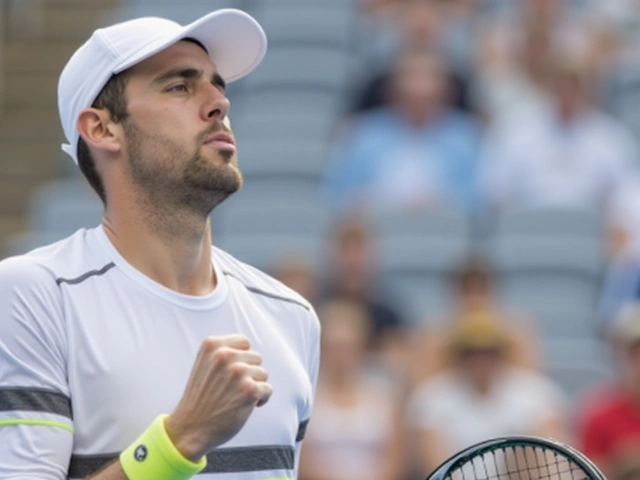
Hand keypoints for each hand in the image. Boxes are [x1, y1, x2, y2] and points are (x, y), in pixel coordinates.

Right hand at [165, 334, 271, 460]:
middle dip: (249, 373)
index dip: (243, 358)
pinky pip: (268, 389)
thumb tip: (246, 350)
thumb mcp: (203, 364)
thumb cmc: (199, 400)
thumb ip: (222, 352)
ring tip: (238, 397)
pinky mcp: (250, 390)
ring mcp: (238, 372)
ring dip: (255, 386)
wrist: (190, 429)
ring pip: (263, 373)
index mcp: (212, 345)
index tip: (235, 371)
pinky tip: (247, 405)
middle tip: (234, 388)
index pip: (244, 342)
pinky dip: (261, 399)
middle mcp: (225, 355)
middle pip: (256, 358)